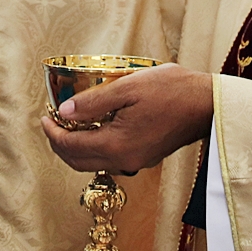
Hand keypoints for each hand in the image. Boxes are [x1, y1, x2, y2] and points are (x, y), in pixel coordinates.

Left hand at [40, 64, 212, 173]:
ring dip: (75, 148)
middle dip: (59, 144)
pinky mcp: (145, 156)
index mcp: (117, 145)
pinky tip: (94, 128)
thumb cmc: (172, 90)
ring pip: (93, 163)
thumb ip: (93, 102)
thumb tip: (64, 114)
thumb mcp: (127, 87)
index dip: (52, 133)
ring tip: (68, 124)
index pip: (71, 147)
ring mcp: (137, 161)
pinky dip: (93, 148)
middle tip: (50, 123)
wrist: (208, 104)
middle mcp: (125, 160)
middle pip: (78, 162)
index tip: (43, 117)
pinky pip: (109, 159)